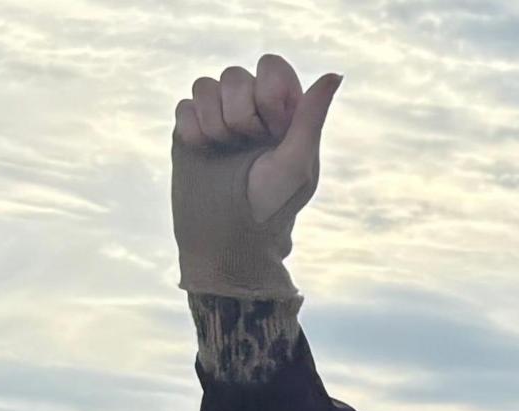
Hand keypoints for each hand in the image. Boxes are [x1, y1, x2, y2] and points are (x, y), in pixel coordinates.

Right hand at [170, 52, 340, 298]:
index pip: (271, 66)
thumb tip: (335, 74)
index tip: (273, 129)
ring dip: (214, 123)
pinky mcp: (190, 128)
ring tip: (225, 151)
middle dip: (239, 113)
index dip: (267, 93)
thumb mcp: (297, 161)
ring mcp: (219, 116)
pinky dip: (193, 130)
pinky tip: (204, 153)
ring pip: (204, 84)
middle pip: (234, 74)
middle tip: (247, 146)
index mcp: (285, 113)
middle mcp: (251, 109)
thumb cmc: (271, 204)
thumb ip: (311, 116)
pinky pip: (183, 105)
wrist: (227, 236)